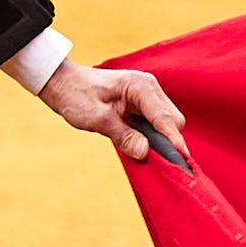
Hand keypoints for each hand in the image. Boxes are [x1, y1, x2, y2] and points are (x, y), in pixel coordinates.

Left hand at [38, 60, 187, 162]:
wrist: (63, 83)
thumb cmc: (76, 95)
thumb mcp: (96, 118)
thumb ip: (122, 135)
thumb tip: (145, 152)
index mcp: (140, 86)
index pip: (165, 118)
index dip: (173, 141)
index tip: (182, 161)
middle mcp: (149, 87)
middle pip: (172, 120)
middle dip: (169, 141)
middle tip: (159, 163)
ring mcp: (148, 94)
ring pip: (167, 122)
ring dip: (161, 139)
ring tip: (151, 157)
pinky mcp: (143, 102)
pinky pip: (157, 121)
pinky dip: (154, 135)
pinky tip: (143, 146)